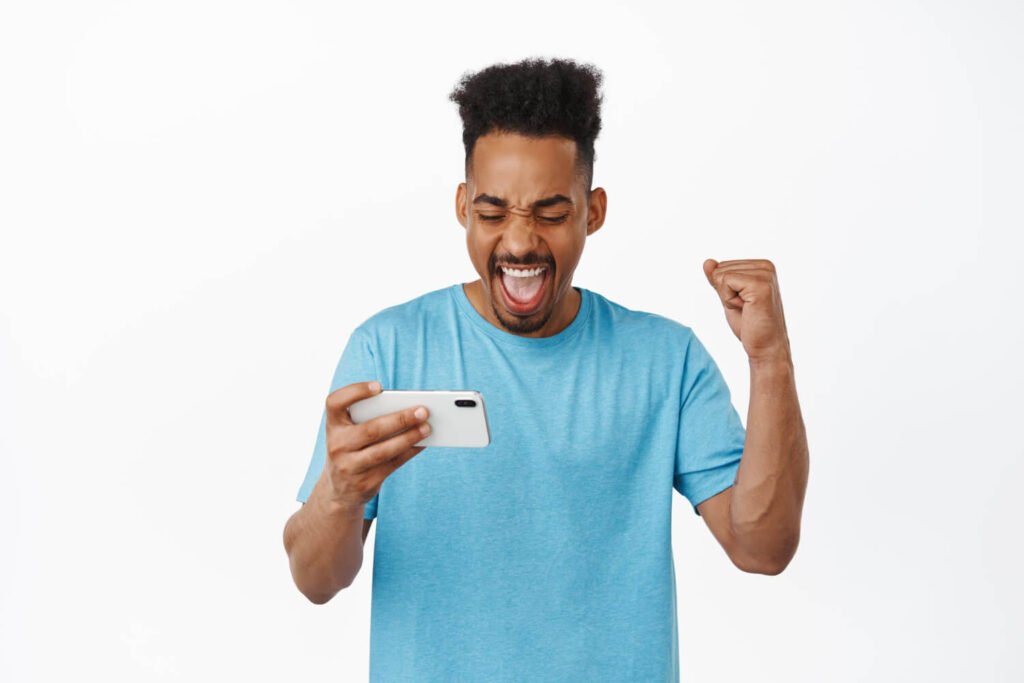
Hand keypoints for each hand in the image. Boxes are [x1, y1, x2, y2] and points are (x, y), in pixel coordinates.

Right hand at [321, 381, 431, 508]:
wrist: (339, 490)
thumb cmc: (352, 448)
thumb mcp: (351, 432)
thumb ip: (370, 419)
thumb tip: (410, 410)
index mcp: (333, 425)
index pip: (335, 402)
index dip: (356, 392)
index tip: (380, 387)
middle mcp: (337, 445)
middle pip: (371, 429)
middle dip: (400, 419)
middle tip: (423, 411)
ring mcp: (348, 466)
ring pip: (383, 450)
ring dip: (409, 438)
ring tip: (427, 428)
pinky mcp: (364, 483)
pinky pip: (392, 464)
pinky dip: (409, 452)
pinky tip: (422, 443)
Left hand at [702, 258, 791, 362]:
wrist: (766, 348)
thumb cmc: (749, 325)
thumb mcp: (728, 297)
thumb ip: (718, 279)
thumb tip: (707, 262)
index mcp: (761, 266)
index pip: (723, 266)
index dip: (725, 290)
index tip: (743, 303)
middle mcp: (766, 266)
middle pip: (721, 269)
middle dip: (725, 293)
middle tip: (746, 308)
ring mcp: (765, 274)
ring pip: (721, 275)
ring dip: (728, 298)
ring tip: (748, 309)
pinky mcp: (760, 284)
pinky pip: (725, 282)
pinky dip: (729, 300)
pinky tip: (747, 309)